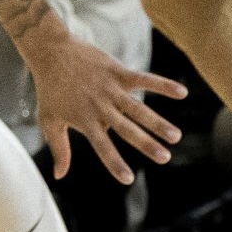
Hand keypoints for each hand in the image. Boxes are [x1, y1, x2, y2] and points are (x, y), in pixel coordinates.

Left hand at [23, 22, 185, 184]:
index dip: (114, 162)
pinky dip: (162, 85)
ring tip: (176, 136)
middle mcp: (99, 106)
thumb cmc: (49, 89)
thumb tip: (60, 176)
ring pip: (138, 108)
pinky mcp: (117, 72)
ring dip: (157, 122)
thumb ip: (59, 148)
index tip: (128, 179)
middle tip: (165, 158)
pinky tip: (182, 93)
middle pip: (125, 128)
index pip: (101, 146)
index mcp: (83, 120)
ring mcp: (110, 88)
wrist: (50, 52)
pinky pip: (143, 79)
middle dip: (145, 144)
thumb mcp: (48, 120)